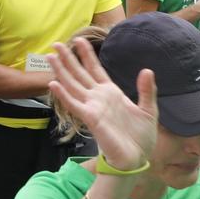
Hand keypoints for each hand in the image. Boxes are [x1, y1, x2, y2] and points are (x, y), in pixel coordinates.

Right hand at [45, 34, 156, 171]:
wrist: (137, 158)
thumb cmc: (141, 137)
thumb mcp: (149, 109)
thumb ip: (146, 90)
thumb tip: (147, 70)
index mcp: (111, 93)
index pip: (95, 70)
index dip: (87, 55)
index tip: (79, 39)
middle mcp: (98, 98)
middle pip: (79, 74)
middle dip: (68, 59)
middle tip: (56, 44)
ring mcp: (93, 108)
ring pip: (73, 85)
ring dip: (61, 71)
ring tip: (51, 57)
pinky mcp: (91, 119)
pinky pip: (74, 104)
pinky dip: (63, 94)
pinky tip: (53, 83)